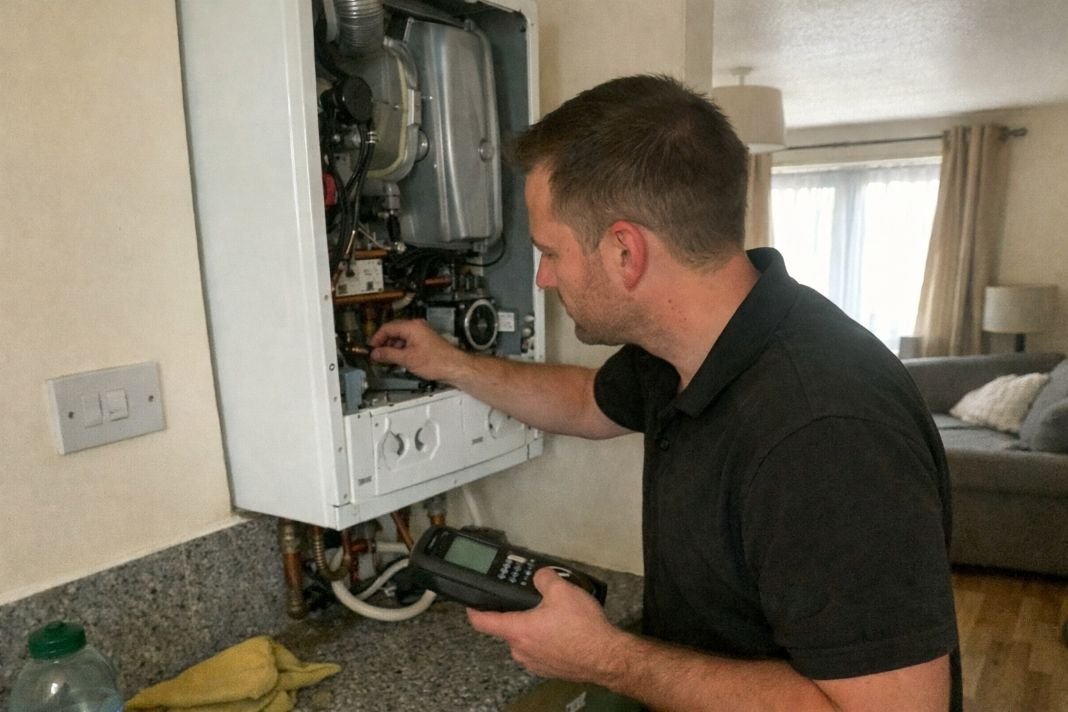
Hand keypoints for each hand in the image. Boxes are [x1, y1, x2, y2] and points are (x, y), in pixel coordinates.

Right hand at [368, 319, 465, 382]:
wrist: (455, 367)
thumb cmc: (438, 361)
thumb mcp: (407, 359)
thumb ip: (388, 355)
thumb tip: (376, 353)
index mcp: (412, 327)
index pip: (387, 328)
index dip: (377, 338)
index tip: (371, 348)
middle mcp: (417, 327)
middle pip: (394, 332)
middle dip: (384, 344)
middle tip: (377, 355)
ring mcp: (422, 334)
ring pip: (401, 338)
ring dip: (392, 348)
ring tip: (387, 360)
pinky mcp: (425, 342)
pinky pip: (408, 343)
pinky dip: (401, 350)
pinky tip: (399, 360)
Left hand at [466, 568, 625, 683]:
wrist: (606, 657)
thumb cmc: (582, 627)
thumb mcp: (561, 590)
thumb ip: (543, 578)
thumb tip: (539, 576)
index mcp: (517, 630)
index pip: (482, 621)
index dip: (473, 609)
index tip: (471, 604)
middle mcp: (520, 650)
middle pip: (509, 628)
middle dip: (519, 614)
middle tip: (536, 602)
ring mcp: (534, 662)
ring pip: (526, 639)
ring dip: (535, 627)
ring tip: (556, 616)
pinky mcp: (549, 669)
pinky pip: (540, 650)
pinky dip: (547, 640)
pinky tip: (565, 632)